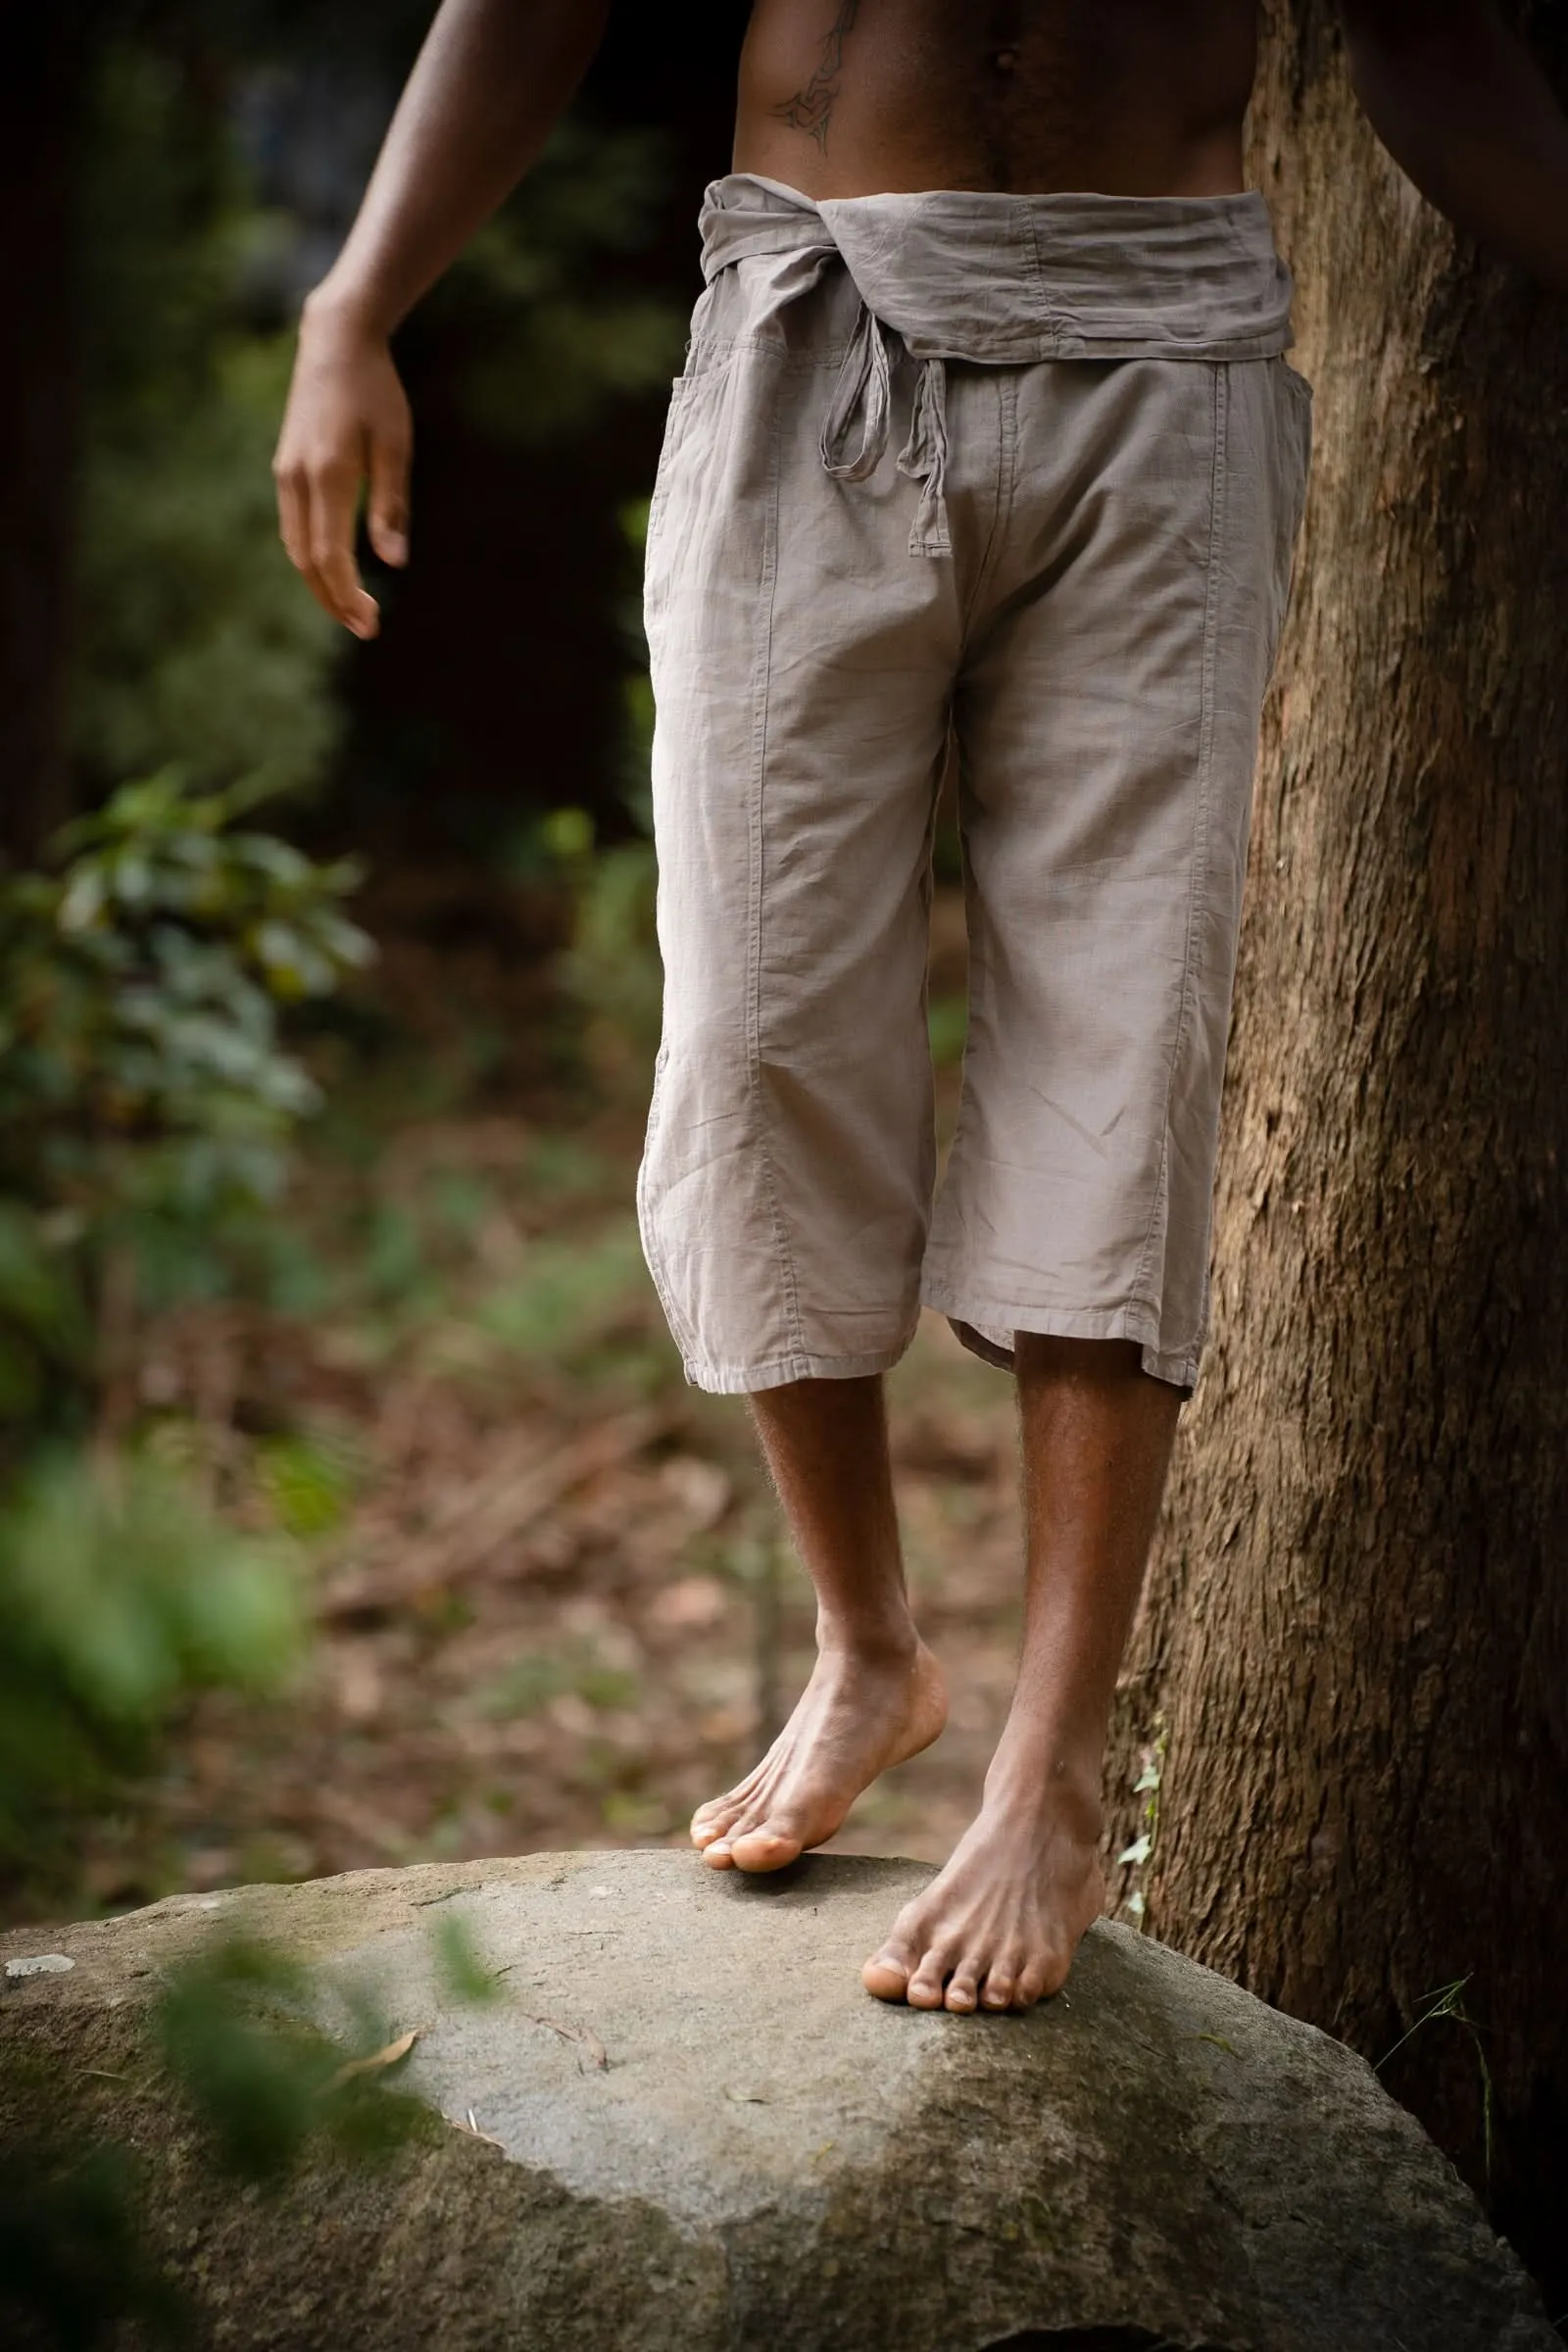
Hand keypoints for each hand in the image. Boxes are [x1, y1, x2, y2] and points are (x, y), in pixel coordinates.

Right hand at [273, 294, 412, 637]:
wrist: (335, 341)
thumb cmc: (376, 391)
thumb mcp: (395, 446)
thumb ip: (392, 505)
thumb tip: (394, 562)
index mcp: (328, 474)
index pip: (331, 555)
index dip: (348, 595)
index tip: (371, 622)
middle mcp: (297, 478)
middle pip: (307, 561)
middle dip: (334, 600)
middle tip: (366, 627)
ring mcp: (285, 473)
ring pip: (295, 547)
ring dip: (320, 583)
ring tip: (351, 608)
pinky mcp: (285, 468)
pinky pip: (294, 527)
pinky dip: (312, 557)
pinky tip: (334, 571)